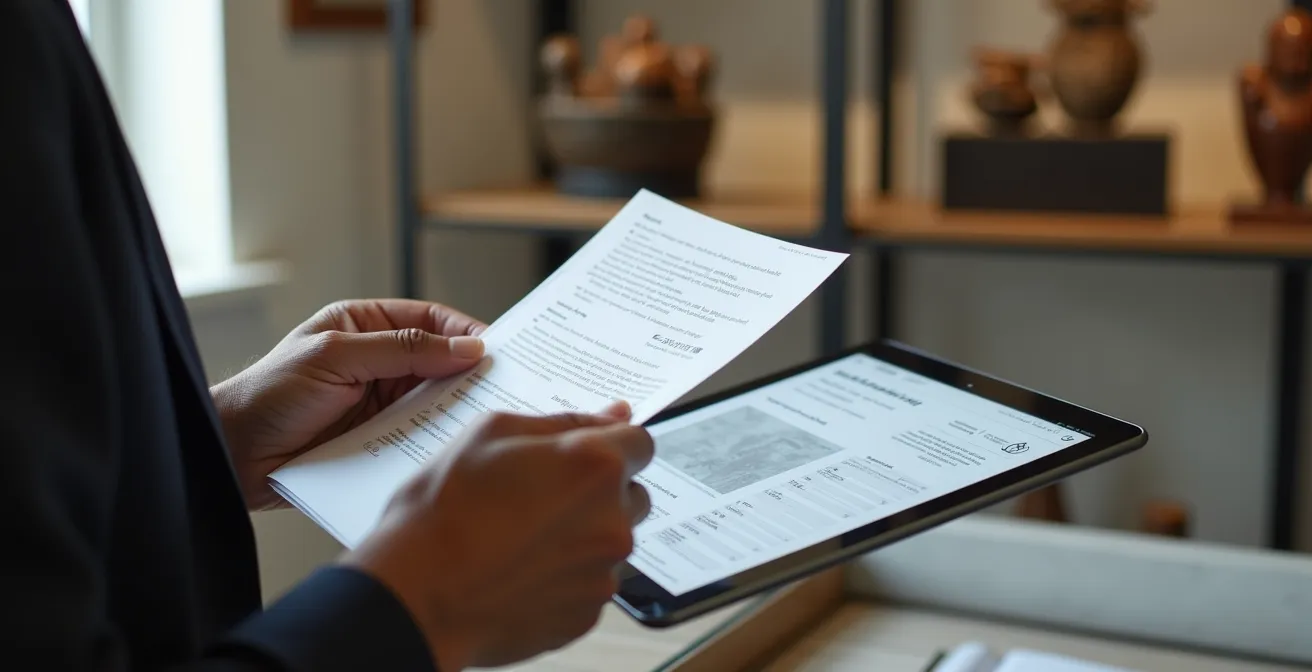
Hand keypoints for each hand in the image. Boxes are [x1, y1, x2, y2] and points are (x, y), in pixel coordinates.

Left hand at [210, 299, 487, 509]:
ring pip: (433, 401)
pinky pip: (417, 436)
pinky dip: (436, 440)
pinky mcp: (377, 440)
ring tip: (486, 418)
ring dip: (456, 409)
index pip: (428, 321)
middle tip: (505, 387)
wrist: (231, 457)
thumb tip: (467, 347)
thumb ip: (402, 350)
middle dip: (468, 373)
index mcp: (364, 326)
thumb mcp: (336, 358)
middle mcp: (376, 362)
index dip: (464, 332)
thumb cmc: (269, 395)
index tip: (497, 350)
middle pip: (438, 362)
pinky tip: (453, 445)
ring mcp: (378, 403)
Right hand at [344, 406, 653, 670]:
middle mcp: (613, 519)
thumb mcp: (492, 433)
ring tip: (523, 537)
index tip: (580, 458)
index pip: (641, 443)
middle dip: (598, 492)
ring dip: (583, 535)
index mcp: (595, 465)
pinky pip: (592, 583)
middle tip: (540, 498)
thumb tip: (615, 414)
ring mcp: (603, 571)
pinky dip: (568, 575)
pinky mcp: (588, 613)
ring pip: (612, 541)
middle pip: (632, 494)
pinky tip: (523, 570)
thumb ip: (565, 422)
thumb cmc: (443, 511)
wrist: (416, 593)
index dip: (610, 446)